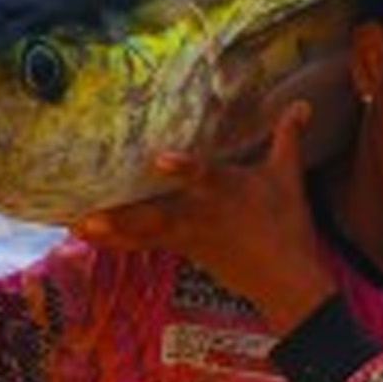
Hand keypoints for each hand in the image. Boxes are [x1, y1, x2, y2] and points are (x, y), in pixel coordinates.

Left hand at [73, 99, 338, 335]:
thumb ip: (287, 136)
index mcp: (226, 190)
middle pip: (158, 215)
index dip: (184, 168)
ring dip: (111, 230)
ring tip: (79, 226)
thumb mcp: (288, 176)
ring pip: (145, 233)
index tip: (160, 158)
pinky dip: (116, 241)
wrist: (286, 279)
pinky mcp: (182, 248)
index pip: (205, 176)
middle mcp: (201, 213)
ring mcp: (189, 234)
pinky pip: (144, 244)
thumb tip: (303, 102)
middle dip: (125, 217)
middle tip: (89, 216)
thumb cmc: (287, 223)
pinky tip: (88, 235)